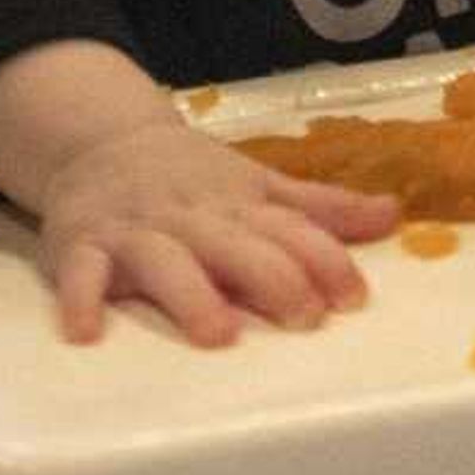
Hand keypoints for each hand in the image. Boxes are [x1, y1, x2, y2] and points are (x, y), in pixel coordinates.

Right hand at [31, 117, 398, 346]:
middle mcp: (194, 216)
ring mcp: (137, 230)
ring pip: (166, 261)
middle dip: (272, 278)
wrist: (104, 141)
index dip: (324, 260)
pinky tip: (88, 331)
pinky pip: (80, 271)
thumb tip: (394, 216)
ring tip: (218, 333)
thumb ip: (323, 208)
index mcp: (242, 203)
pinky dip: (82, 299)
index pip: (291, 229)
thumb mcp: (261, 185)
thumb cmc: (197, 179)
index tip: (352, 297)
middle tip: (304, 318)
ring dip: (191, 294)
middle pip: (237, 245)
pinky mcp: (81, 244)